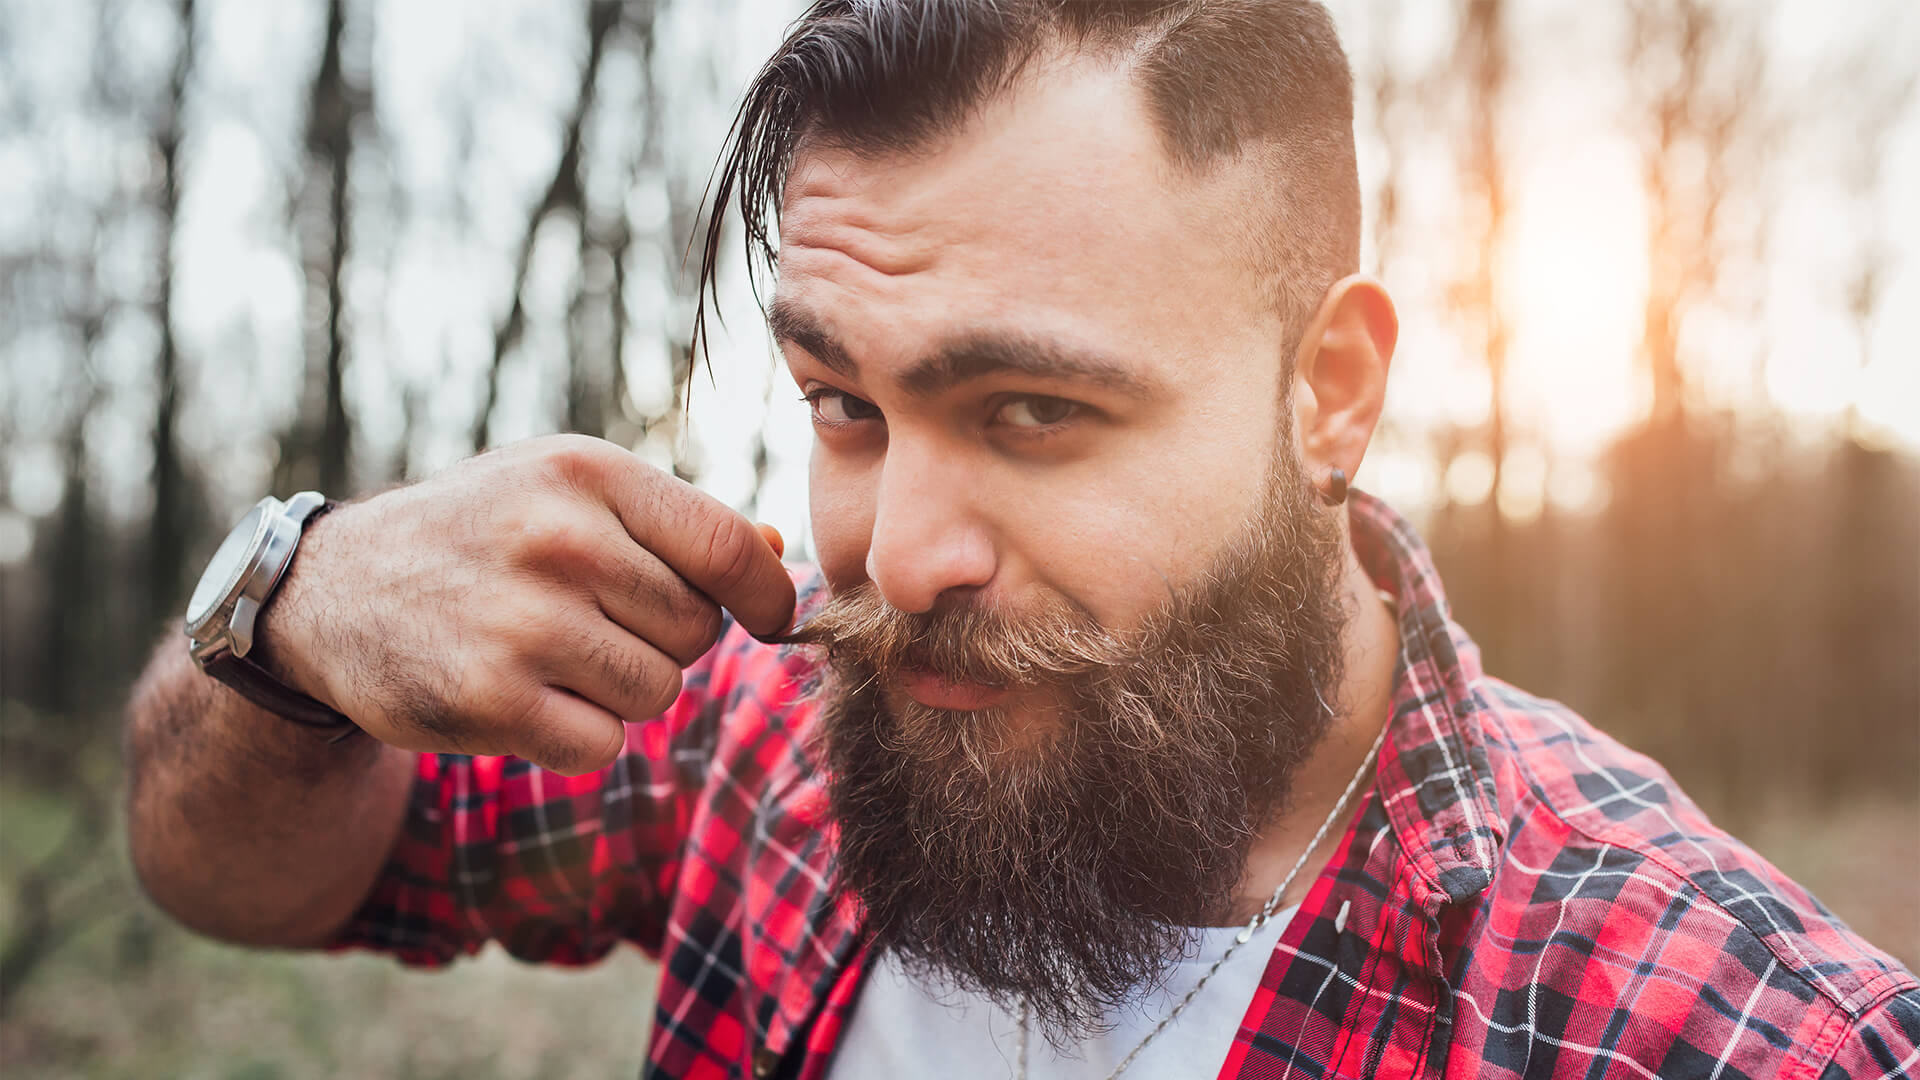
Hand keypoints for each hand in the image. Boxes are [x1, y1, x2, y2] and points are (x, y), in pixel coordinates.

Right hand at [258, 434, 795, 774]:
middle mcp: (557, 539)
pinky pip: (602, 744)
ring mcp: (521, 621)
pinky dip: (577, 735)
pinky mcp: (489, 700)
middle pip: (696, 628)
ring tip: (555, 655)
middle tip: (597, 623)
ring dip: (622, 690)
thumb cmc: (480, 535)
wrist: (332, 591)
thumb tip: (779, 554)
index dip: (767, 595)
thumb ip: (673, 524)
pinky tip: (525, 696)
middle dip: (666, 639)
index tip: (769, 616)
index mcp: (586, 472)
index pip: (729, 547)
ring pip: (657, 691)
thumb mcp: (564, 492)